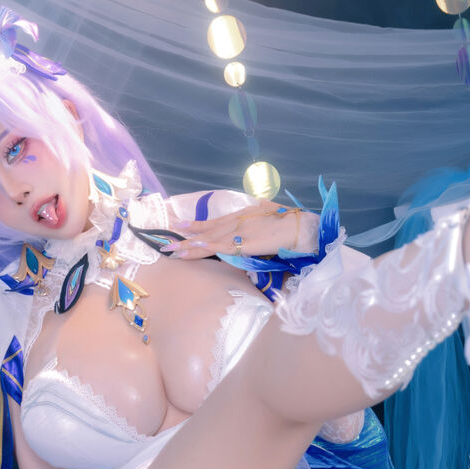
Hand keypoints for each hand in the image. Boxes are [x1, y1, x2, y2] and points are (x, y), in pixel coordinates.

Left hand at [170, 204, 308, 258]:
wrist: (303, 226)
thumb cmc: (290, 222)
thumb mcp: (270, 216)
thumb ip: (258, 221)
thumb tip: (253, 226)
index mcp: (242, 215)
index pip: (213, 223)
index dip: (195, 226)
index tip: (178, 227)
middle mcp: (237, 221)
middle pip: (207, 232)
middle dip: (186, 240)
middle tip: (166, 246)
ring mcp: (241, 231)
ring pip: (211, 240)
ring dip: (191, 247)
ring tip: (172, 252)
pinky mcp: (248, 243)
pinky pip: (225, 245)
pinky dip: (210, 245)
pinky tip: (196, 246)